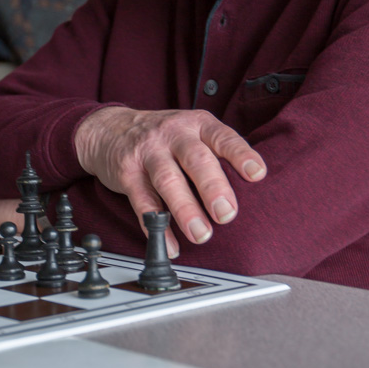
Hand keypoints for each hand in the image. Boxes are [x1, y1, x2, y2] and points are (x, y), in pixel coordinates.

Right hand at [74, 106, 265, 255]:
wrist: (111, 129)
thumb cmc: (163, 136)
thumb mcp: (191, 131)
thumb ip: (216, 153)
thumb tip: (251, 192)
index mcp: (196, 124)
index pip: (222, 137)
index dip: (240, 155)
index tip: (257, 174)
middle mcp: (173, 134)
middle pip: (195, 159)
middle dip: (213, 187)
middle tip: (226, 214)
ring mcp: (148, 152)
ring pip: (168, 179)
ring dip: (185, 209)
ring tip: (201, 234)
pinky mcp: (127, 172)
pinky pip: (142, 201)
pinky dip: (156, 226)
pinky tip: (169, 243)